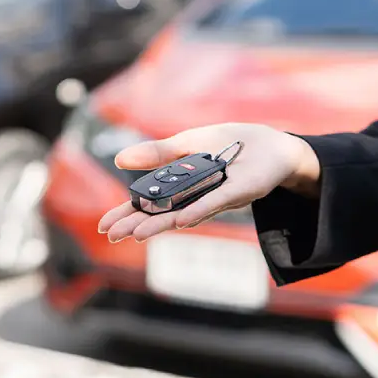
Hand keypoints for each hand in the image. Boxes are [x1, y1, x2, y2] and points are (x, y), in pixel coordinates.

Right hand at [97, 123, 319, 242]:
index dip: (126, 213)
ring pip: (182, 213)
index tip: (104, 226)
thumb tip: (120, 160)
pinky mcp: (238, 191)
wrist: (272, 145)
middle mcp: (194, 198)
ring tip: (136, 235)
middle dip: (135, 224)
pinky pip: (215, 202)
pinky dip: (197, 210)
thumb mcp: (187, 143)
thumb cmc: (229, 145)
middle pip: (159, 214)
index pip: (147, 203)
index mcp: (180, 187)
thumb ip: (157, 153)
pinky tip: (181, 220)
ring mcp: (215, 197)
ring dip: (159, 225)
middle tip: (111, 235)